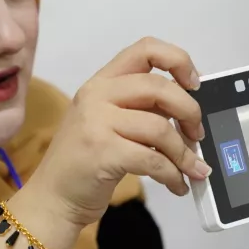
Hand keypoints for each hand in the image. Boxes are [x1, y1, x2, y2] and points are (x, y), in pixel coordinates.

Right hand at [27, 37, 210, 227]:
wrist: (52, 199)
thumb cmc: (86, 163)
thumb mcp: (108, 124)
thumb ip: (141, 109)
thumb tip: (188, 111)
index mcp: (101, 82)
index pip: (145, 49)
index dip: (178, 61)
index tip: (194, 84)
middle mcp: (96, 95)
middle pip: (159, 87)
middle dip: (190, 112)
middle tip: (197, 135)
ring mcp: (96, 122)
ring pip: (160, 128)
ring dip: (184, 153)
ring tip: (192, 170)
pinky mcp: (102, 152)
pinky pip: (153, 159)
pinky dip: (173, 174)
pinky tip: (177, 184)